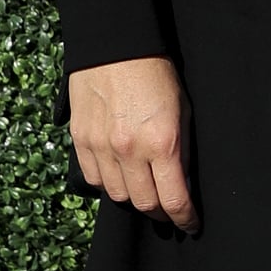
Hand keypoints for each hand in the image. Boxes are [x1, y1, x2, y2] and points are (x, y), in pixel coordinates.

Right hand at [66, 56, 196, 228]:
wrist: (115, 46)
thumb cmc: (156, 74)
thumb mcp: (182, 111)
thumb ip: (181, 150)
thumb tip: (181, 183)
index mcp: (162, 143)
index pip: (173, 201)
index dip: (184, 219)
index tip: (190, 225)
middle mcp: (129, 150)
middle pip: (144, 204)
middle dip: (160, 212)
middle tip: (168, 209)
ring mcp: (101, 146)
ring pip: (117, 195)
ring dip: (133, 198)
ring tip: (144, 190)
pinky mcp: (81, 139)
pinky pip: (94, 178)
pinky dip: (108, 183)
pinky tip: (119, 175)